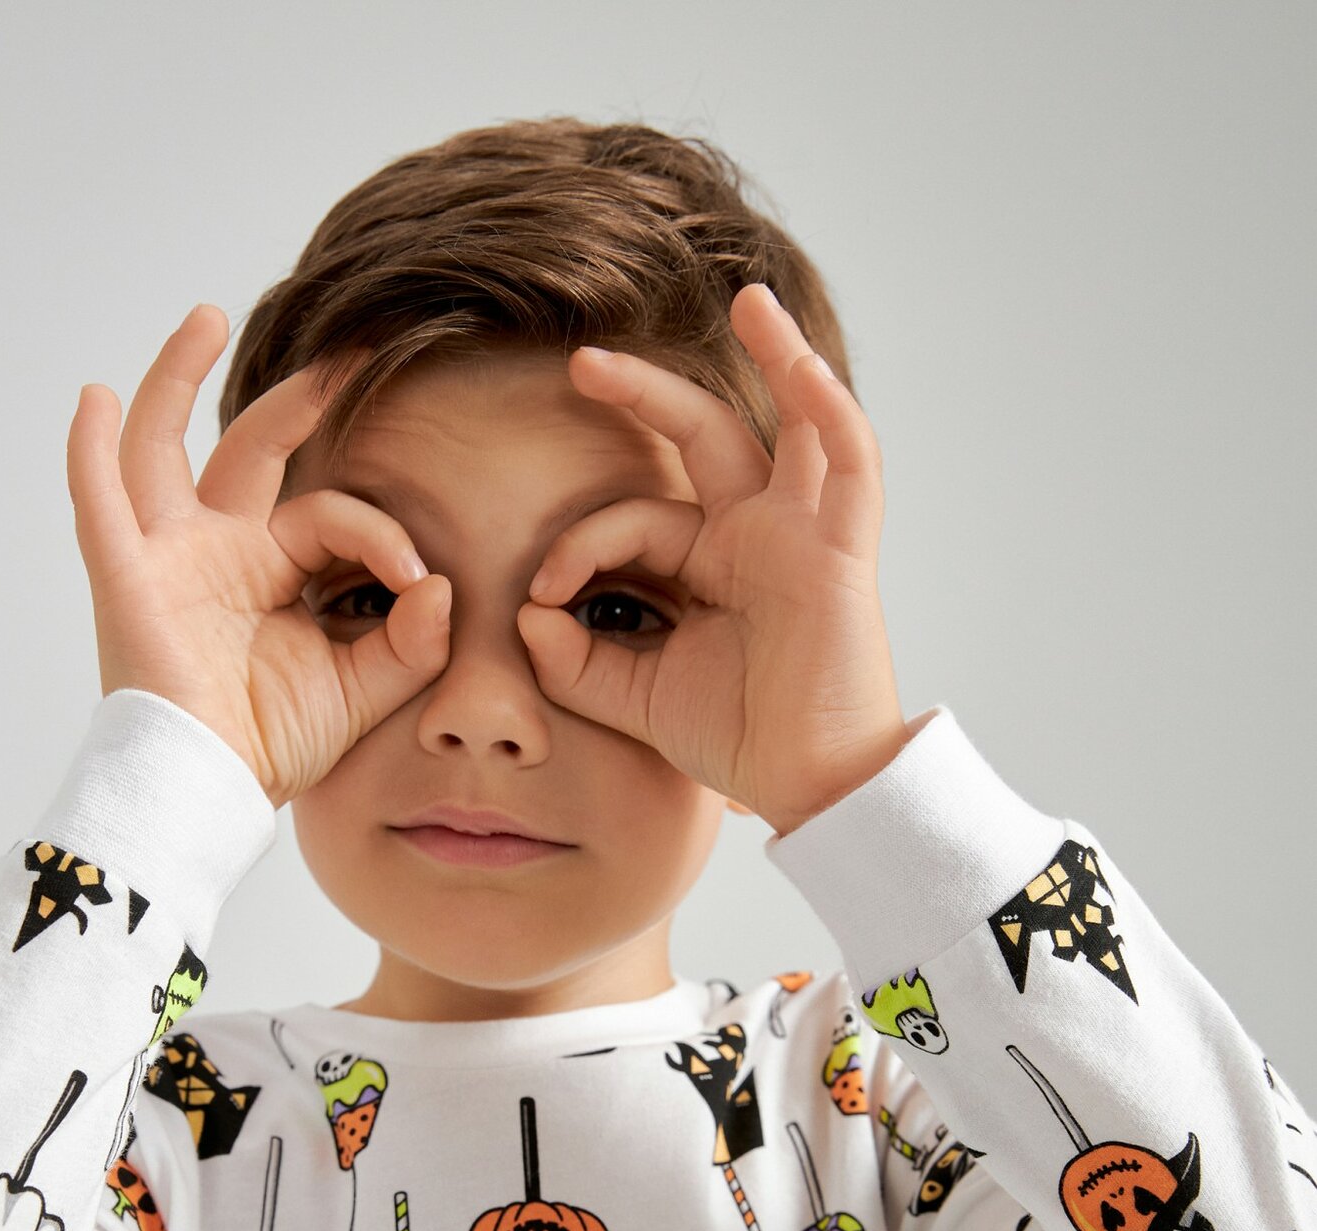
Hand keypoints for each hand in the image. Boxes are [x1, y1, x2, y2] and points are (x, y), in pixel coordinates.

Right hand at [66, 304, 451, 808]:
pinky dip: (91, 450)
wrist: (210, 789)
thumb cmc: (273, 745)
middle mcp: (216, 552)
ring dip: (177, 380)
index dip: (381, 533)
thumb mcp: (361, 689)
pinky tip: (97, 396)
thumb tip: (442, 585)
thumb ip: (410, 642)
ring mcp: (166, 557)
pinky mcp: (126, 576)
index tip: (420, 574)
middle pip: (252, 452)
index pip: (330, 514)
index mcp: (271, 573)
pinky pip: (100, 500)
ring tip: (207, 315)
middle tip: (346, 352)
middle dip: (296, 400)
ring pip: (164, 448)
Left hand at [517, 283, 910, 835]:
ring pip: (796, 423)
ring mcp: (804, 536)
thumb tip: (523, 614)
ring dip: (779, 354)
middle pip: (704, 437)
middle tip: (581, 361)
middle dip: (645, 393)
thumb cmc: (738, 741)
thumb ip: (574, 660)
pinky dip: (830, 409)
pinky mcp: (842, 551)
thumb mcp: (633, 697)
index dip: (578, 544)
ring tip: (749, 299)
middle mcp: (758, 536)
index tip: (539, 593)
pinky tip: (802, 363)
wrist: (808, 788)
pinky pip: (849, 463)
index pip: (634, 518)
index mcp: (711, 564)